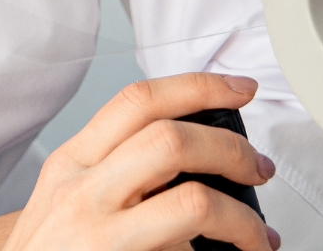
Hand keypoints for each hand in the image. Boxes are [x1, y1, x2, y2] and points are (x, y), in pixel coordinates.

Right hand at [0, 73, 279, 250]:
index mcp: (73, 163)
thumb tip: (186, 154)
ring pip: (192, 203)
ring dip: (241, 217)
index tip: (239, 87)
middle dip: (231, 148)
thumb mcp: (65, 197)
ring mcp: (99, 236)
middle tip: (257, 168)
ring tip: (255, 236)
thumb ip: (113, 168)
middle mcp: (82, 192)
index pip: (139, 101)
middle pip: (171, 139)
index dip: (198, 85)